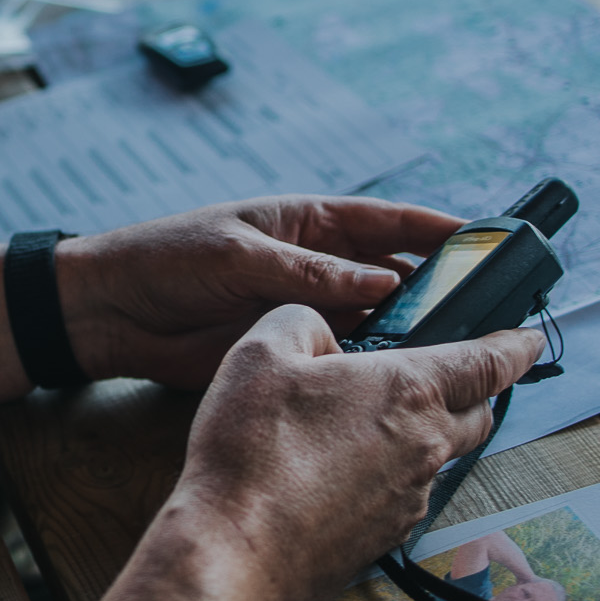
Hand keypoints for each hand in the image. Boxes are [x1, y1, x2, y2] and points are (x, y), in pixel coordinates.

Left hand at [57, 195, 464, 388]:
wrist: (109, 312)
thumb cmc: (165, 259)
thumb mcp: (236, 254)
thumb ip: (308, 270)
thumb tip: (383, 279)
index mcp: (306, 222)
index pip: (387, 219)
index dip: (438, 227)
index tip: (487, 237)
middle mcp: (316, 263)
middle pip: (395, 272)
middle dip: (441, 287)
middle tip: (490, 308)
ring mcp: (307, 307)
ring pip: (378, 319)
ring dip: (413, 332)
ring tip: (459, 350)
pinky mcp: (290, 348)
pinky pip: (346, 356)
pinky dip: (375, 366)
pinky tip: (404, 381)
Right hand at [175, 306, 544, 600]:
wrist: (236, 550)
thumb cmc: (250, 449)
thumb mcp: (262, 352)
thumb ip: (303, 322)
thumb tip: (321, 334)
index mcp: (409, 391)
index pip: (489, 362)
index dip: (515, 346)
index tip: (529, 341)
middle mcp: (425, 447)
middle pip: (478, 415)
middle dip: (475, 393)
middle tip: (453, 380)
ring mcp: (409, 499)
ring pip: (438, 459)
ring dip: (421, 438)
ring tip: (368, 428)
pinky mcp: (384, 539)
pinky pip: (403, 497)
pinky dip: (386, 478)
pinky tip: (337, 475)